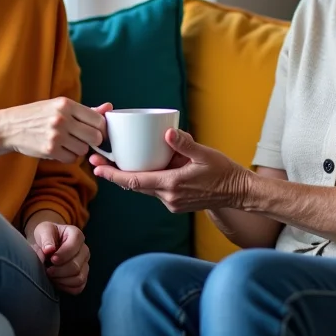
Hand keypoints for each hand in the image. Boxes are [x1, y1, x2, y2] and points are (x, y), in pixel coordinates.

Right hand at [0, 99, 110, 162]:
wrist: (9, 127)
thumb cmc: (37, 115)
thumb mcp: (59, 106)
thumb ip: (85, 110)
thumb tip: (109, 108)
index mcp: (66, 104)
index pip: (98, 120)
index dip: (101, 129)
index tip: (96, 131)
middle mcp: (62, 119)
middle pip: (95, 137)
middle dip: (93, 141)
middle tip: (84, 139)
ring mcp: (56, 135)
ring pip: (84, 150)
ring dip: (79, 149)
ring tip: (68, 143)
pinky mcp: (50, 150)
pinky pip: (71, 158)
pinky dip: (68, 157)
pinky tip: (60, 150)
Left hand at [28, 221, 90, 294]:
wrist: (47, 246)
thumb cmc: (46, 236)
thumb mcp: (43, 230)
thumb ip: (46, 238)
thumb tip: (49, 250)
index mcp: (76, 235)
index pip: (74, 247)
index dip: (62, 255)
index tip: (50, 259)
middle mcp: (84, 250)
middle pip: (76, 266)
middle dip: (59, 270)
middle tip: (47, 270)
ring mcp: (85, 264)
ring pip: (78, 278)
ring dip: (61, 280)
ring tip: (51, 275)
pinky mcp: (82, 277)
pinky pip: (78, 287)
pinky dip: (65, 287)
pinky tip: (56, 281)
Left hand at [90, 129, 249, 212]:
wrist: (239, 193)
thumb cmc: (224, 172)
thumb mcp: (206, 154)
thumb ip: (186, 144)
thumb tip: (168, 132)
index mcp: (172, 185)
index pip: (135, 182)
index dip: (113, 175)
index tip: (96, 167)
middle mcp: (168, 198)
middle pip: (134, 186)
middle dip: (114, 174)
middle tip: (96, 161)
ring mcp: (172, 203)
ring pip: (144, 189)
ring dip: (131, 177)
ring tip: (115, 162)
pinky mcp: (176, 203)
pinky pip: (155, 190)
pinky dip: (147, 180)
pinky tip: (145, 167)